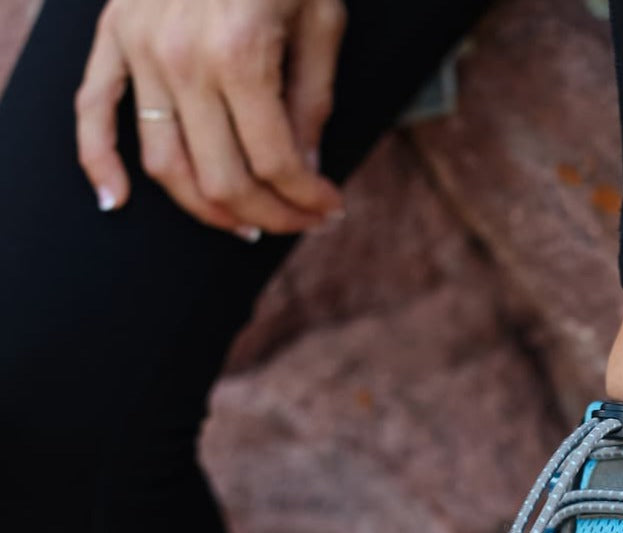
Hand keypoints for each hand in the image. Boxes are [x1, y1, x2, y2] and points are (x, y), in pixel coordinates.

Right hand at [76, 0, 347, 238]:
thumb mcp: (321, 23)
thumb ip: (312, 104)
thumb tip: (305, 173)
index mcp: (241, 54)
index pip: (275, 164)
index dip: (308, 201)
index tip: (331, 210)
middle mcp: (182, 59)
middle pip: (223, 178)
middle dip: (271, 215)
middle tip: (300, 223)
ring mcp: (140, 49)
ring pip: (166, 165)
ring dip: (208, 210)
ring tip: (246, 222)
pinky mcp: (114, 36)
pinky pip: (93, 111)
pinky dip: (99, 162)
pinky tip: (118, 202)